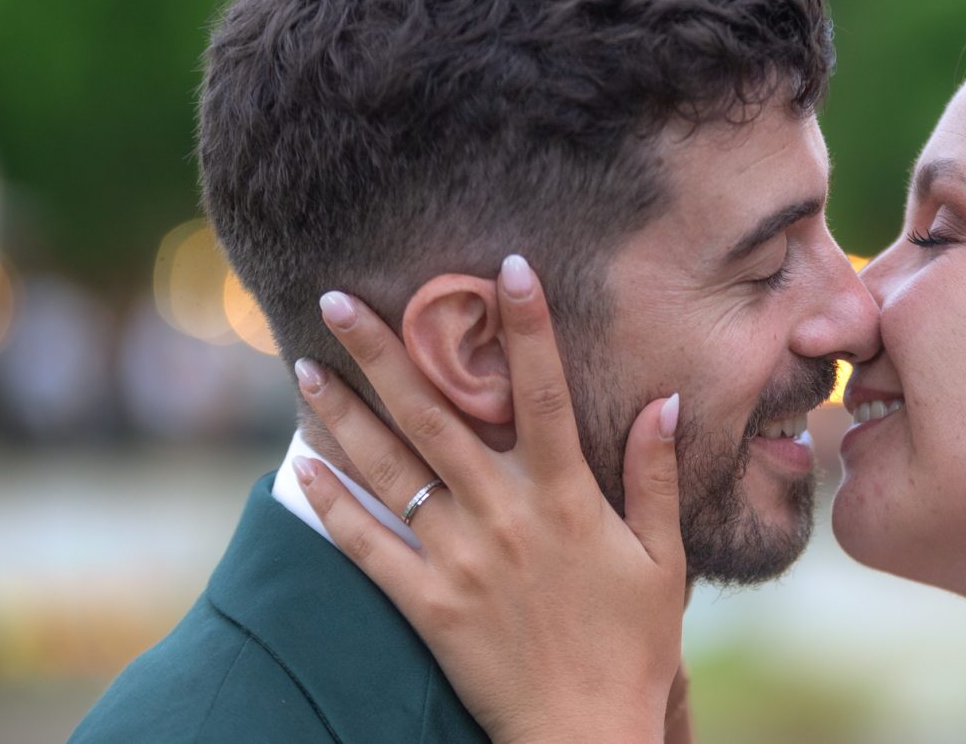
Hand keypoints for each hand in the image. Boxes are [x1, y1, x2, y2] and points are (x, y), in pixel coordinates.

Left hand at [292, 255, 686, 742]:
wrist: (585, 732)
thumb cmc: (633, 645)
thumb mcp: (662, 559)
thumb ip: (654, 477)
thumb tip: (665, 401)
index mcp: (566, 499)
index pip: (545, 394)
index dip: (526, 327)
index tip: (504, 267)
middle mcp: (504, 516)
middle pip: (437, 416)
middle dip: (386, 351)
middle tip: (337, 297)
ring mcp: (458, 560)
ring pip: (389, 471)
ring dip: (343, 413)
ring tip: (301, 364)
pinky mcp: (425, 605)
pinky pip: (367, 548)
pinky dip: (331, 506)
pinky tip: (300, 466)